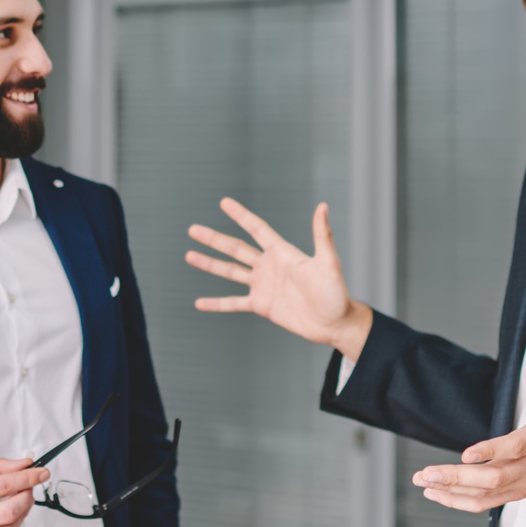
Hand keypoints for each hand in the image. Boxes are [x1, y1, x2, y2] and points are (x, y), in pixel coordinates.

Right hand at [186, 199, 373, 359]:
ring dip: (210, 264)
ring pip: (230, 272)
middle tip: (192, 229)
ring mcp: (263, 285)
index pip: (257, 229)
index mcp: (282, 253)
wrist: (335, 324)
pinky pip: (233, 303)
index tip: (224, 202)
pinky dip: (216, 303)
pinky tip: (199, 302)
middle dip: (214, 239)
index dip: (240, 215)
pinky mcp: (261, 305)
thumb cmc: (336, 293)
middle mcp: (269, 266)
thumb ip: (321, 235)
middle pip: (236, 249)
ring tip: (189, 255)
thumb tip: (322, 205)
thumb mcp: (328, 262)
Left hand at [412, 319, 525, 513]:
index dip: (492, 451)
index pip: (518, 446)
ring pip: (486, 493)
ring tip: (422, 481)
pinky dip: (459, 502)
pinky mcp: (516, 493)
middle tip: (427, 471)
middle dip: (458, 476)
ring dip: (452, 490)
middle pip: (494, 476)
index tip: (467, 454)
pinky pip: (486, 503)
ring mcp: (523, 482)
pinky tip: (436, 494)